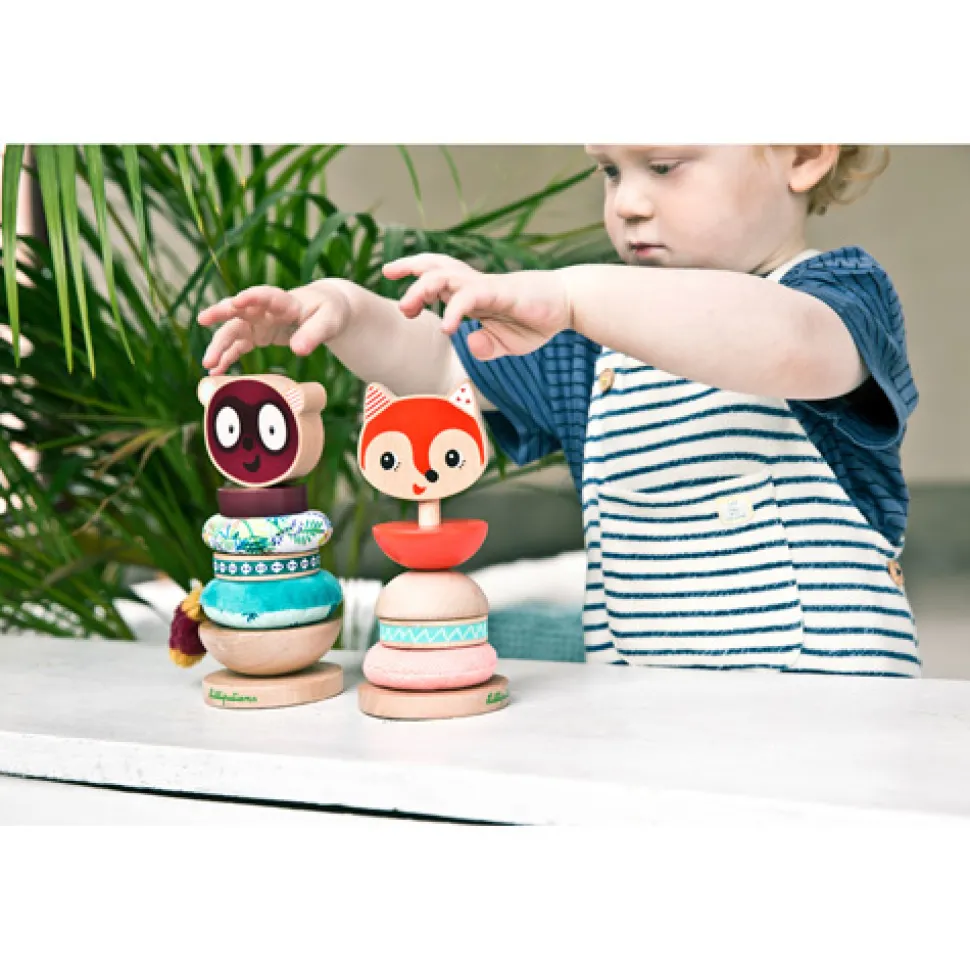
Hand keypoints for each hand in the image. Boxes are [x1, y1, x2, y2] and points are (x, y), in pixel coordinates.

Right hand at [198, 282, 351, 373]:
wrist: (325, 310)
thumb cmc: (329, 312)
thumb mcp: (329, 322)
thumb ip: (314, 334)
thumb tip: (299, 351)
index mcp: (286, 302)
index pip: (267, 296)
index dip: (252, 297)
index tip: (237, 301)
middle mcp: (266, 310)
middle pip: (240, 310)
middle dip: (221, 313)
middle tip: (202, 319)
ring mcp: (259, 322)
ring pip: (234, 331)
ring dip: (219, 345)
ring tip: (208, 364)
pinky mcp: (257, 335)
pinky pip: (238, 346)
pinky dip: (227, 357)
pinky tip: (215, 372)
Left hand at [383, 254, 571, 360]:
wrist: (569, 303)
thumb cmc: (538, 319)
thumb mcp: (508, 343)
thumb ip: (488, 347)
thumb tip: (471, 346)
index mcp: (473, 293)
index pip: (438, 276)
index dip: (414, 274)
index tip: (392, 277)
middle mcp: (475, 285)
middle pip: (435, 267)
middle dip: (409, 268)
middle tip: (387, 273)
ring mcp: (486, 286)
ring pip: (445, 276)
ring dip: (422, 289)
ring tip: (407, 307)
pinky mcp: (500, 292)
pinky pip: (470, 297)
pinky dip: (455, 311)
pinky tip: (449, 329)